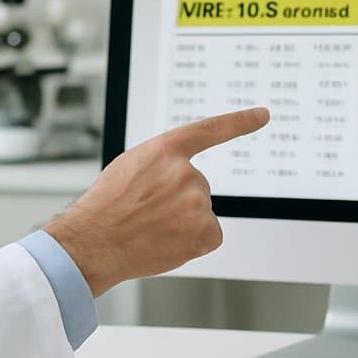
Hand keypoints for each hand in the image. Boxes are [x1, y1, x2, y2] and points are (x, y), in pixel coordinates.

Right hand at [43, 107, 269, 296]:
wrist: (95, 242)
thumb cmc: (107, 207)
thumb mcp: (131, 168)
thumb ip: (162, 164)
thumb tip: (179, 176)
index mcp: (166, 150)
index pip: (211, 130)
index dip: (239, 122)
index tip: (262, 115)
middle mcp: (187, 172)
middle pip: (197, 187)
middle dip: (177, 201)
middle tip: (148, 213)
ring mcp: (198, 202)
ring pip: (200, 212)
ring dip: (182, 222)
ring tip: (151, 229)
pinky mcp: (206, 230)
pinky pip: (209, 235)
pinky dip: (193, 242)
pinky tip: (168, 242)